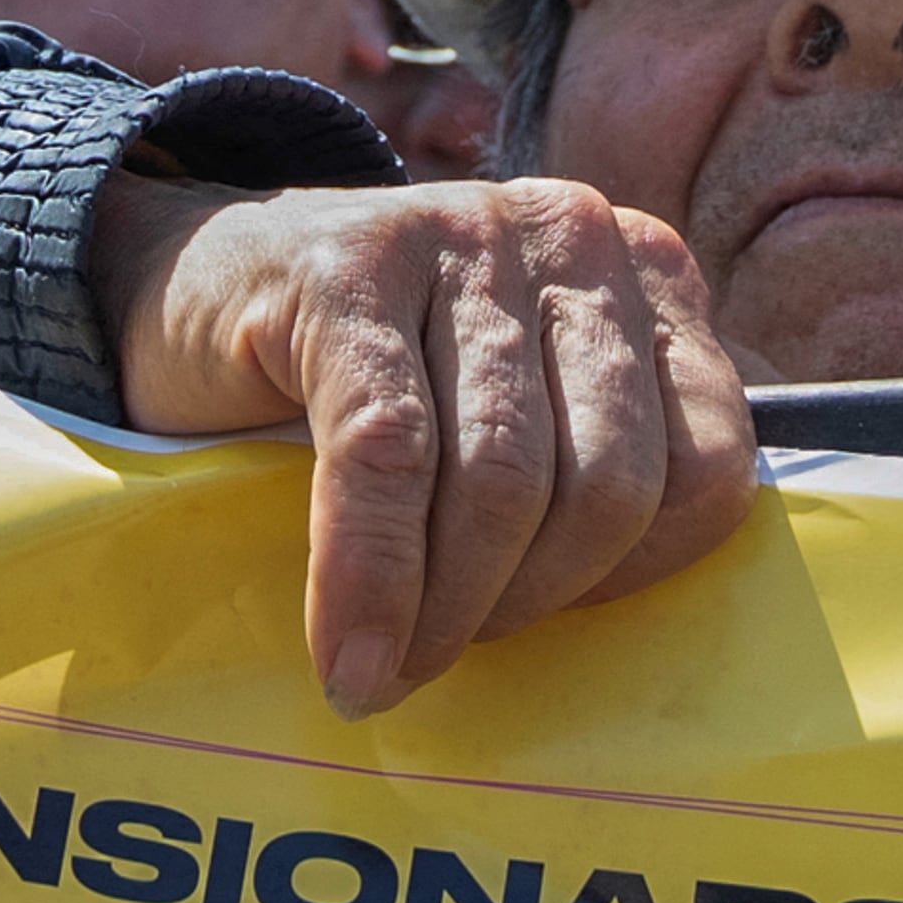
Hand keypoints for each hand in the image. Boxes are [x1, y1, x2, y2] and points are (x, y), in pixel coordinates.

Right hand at [89, 174, 754, 718]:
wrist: (193, 288)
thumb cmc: (380, 380)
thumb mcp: (524, 405)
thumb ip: (600, 470)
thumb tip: (643, 635)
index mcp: (647, 274)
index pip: (709, 463)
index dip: (633, 576)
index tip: (550, 627)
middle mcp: (573, 235)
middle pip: (610, 481)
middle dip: (531, 602)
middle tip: (451, 655)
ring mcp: (461, 234)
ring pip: (504, 477)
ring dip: (446, 609)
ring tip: (393, 668)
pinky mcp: (348, 265)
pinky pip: (385, 456)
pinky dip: (368, 577)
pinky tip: (347, 657)